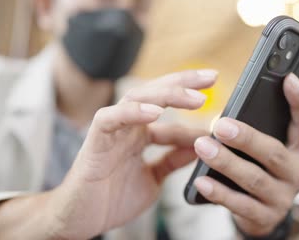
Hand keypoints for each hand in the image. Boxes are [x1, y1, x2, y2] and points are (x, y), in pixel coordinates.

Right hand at [47, 69, 217, 238]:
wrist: (81, 221)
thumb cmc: (112, 198)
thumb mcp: (154, 178)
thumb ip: (172, 160)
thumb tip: (200, 146)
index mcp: (140, 133)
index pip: (167, 108)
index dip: (191, 102)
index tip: (217, 96)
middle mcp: (127, 126)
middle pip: (155, 92)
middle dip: (183, 82)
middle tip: (211, 77)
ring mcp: (111, 131)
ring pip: (136, 98)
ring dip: (167, 94)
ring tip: (195, 98)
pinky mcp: (94, 141)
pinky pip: (110, 118)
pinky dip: (132, 113)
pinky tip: (155, 113)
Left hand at [193, 73, 298, 236]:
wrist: (260, 214)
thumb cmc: (258, 170)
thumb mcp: (263, 151)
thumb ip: (257, 131)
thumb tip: (228, 112)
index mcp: (298, 151)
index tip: (289, 78)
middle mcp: (296, 174)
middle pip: (274, 152)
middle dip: (247, 138)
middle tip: (220, 125)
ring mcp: (283, 198)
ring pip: (254, 178)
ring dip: (226, 162)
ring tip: (202, 147)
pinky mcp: (265, 218)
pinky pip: (240, 204)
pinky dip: (219, 192)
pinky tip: (201, 181)